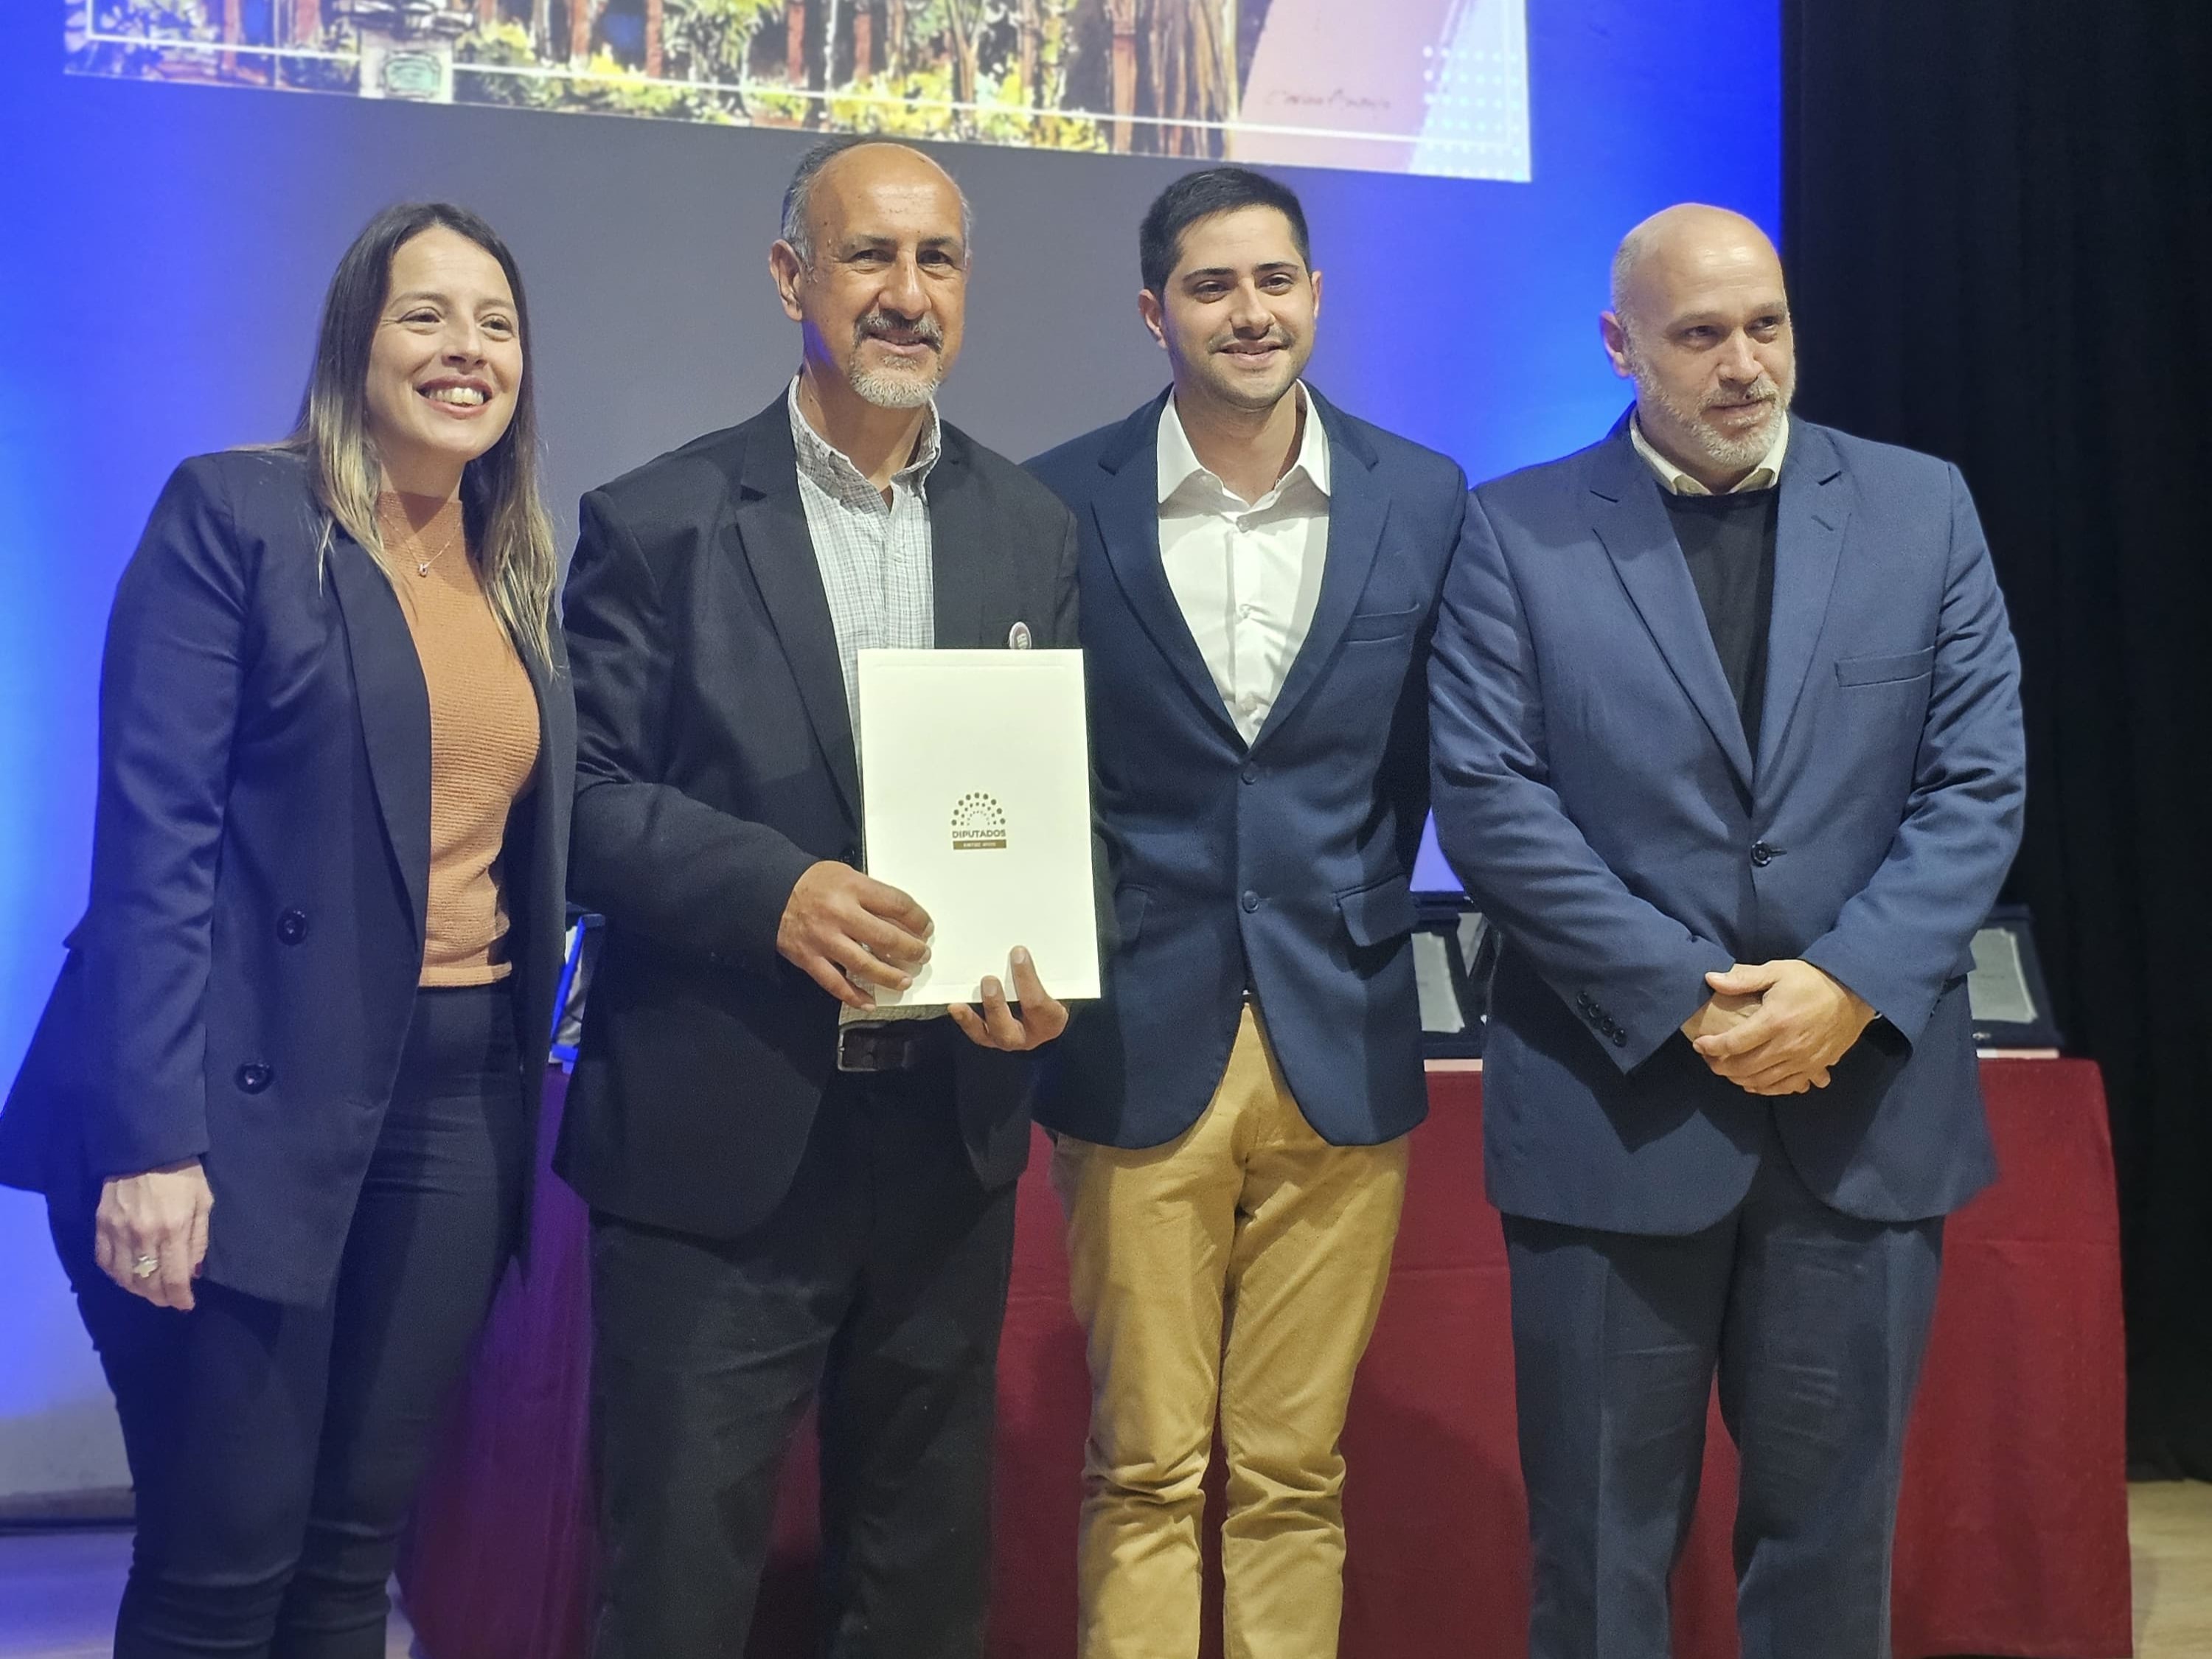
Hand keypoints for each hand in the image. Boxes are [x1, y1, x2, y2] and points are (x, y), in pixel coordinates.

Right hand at [94, 1160, 213, 1310]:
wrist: (145, 1148)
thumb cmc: (183, 1174)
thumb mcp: (203, 1203)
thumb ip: (198, 1240)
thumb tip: (192, 1273)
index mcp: (172, 1231)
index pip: (174, 1279)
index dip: (180, 1298)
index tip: (186, 1305)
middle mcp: (142, 1237)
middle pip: (147, 1284)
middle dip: (161, 1298)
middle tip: (170, 1300)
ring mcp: (118, 1233)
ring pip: (124, 1278)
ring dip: (139, 1291)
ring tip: (151, 1291)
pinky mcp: (100, 1226)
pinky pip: (105, 1262)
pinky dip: (116, 1276)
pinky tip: (128, 1276)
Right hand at [777, 861, 931, 1009]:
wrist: (769, 892)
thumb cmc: (813, 882)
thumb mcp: (846, 875)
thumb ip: (871, 895)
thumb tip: (901, 920)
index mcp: (852, 887)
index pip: (896, 904)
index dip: (917, 919)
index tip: (926, 928)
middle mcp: (840, 914)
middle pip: (885, 937)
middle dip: (910, 950)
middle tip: (922, 956)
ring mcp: (824, 939)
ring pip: (864, 965)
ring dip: (889, 976)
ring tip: (904, 982)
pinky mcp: (809, 959)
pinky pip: (835, 983)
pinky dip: (854, 996)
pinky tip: (870, 1002)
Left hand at [948, 948, 1068, 1051]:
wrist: (1048, 1016)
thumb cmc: (1054, 995)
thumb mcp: (1058, 985)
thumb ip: (1047, 971)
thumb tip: (1027, 947)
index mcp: (1050, 1021)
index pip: (1037, 1003)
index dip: (1027, 978)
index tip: (1018, 953)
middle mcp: (1027, 1035)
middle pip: (1009, 1030)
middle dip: (995, 1005)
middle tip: (988, 980)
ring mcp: (1006, 1038)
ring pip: (986, 1035)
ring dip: (971, 1018)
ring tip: (959, 1003)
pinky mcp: (990, 1036)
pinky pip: (975, 1031)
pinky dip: (964, 1019)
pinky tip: (955, 1006)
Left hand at [1690, 960, 1875, 1095]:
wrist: (1854, 993)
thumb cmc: (1811, 980)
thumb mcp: (1777, 971)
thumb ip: (1743, 978)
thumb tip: (1711, 978)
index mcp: (1774, 1021)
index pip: (1734, 1042)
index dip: (1712, 1046)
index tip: (1699, 1044)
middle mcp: (1787, 1045)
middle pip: (1745, 1066)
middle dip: (1721, 1066)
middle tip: (1709, 1060)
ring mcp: (1803, 1060)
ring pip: (1763, 1081)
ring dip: (1740, 1080)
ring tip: (1727, 1071)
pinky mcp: (1815, 1067)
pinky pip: (1786, 1086)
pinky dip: (1766, 1089)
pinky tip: (1754, 1084)